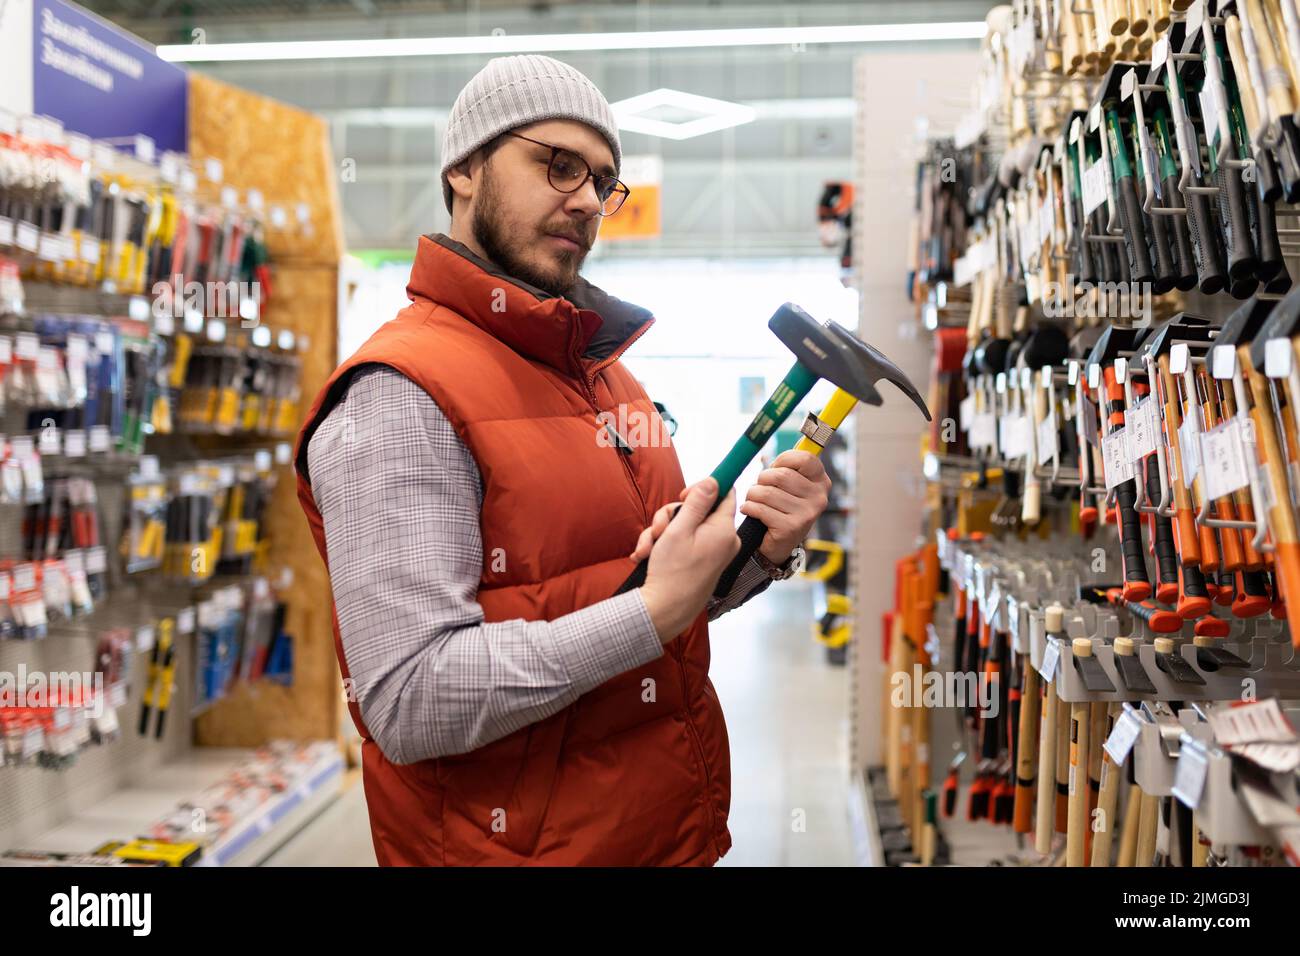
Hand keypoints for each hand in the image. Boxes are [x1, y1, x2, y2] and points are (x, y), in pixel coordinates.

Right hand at [635, 477, 741, 643]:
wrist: (664, 611)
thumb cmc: (672, 573)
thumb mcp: (680, 529)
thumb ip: (698, 502)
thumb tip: (713, 480)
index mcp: (724, 530)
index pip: (725, 493)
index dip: (705, 488)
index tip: (684, 494)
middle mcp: (723, 540)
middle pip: (699, 510)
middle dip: (671, 516)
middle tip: (657, 530)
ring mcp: (713, 552)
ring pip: (686, 526)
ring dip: (662, 533)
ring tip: (647, 549)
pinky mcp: (702, 561)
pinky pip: (684, 542)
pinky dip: (664, 546)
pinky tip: (647, 556)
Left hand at [740, 450, 831, 563]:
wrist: (777, 544)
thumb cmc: (780, 507)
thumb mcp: (789, 484)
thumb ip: (789, 465)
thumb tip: (782, 430)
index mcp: (821, 481)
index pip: (804, 458)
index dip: (783, 460)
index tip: (775, 468)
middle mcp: (819, 497)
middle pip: (780, 475)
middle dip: (762, 480)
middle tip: (760, 488)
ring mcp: (807, 513)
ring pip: (767, 492)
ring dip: (753, 495)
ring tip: (754, 501)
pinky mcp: (791, 527)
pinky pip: (760, 508)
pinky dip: (749, 508)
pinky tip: (751, 511)